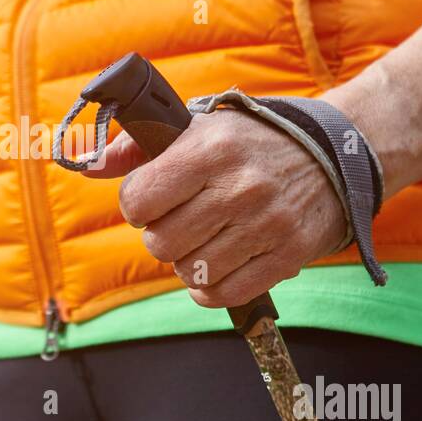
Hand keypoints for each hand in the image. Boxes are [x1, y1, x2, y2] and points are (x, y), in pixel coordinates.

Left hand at [89, 109, 347, 307]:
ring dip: (187, 261)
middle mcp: (239, 187)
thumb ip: (138, 146)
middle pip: (161, 242)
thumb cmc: (251, 141)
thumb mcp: (198, 127)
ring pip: (191, 271)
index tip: (152, 197)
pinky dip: (208, 288)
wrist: (334, 153)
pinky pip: (224, 293)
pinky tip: (213, 268)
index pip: (139, 199)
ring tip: (202, 240)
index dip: (137, 203)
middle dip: (161, 235)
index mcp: (211, 148)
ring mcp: (267, 224)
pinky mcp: (287, 255)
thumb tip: (87, 164)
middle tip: (179, 221)